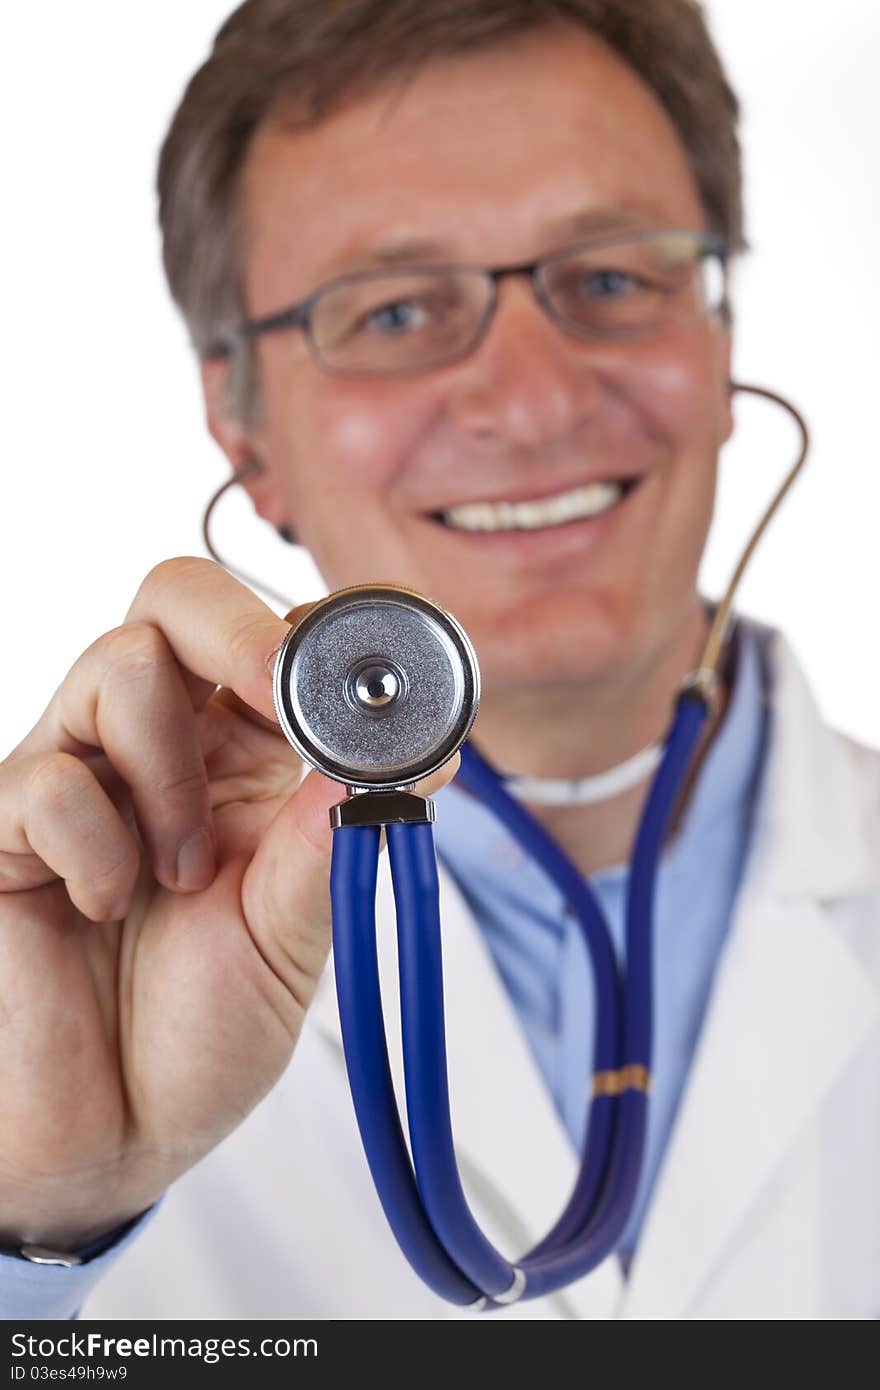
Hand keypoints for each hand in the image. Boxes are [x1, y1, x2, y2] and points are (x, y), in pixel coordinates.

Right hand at [0, 558, 458, 1249]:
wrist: (115, 1134)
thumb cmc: (202, 1031)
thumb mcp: (293, 934)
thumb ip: (334, 835)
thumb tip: (424, 751)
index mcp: (241, 761)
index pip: (269, 640)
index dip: (318, 630)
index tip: (368, 669)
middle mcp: (160, 747)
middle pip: (177, 599)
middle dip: (238, 632)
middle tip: (277, 696)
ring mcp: (79, 776)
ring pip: (118, 664)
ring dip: (170, 770)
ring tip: (179, 875)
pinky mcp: (6, 826)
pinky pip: (46, 779)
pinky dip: (96, 846)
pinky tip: (107, 906)